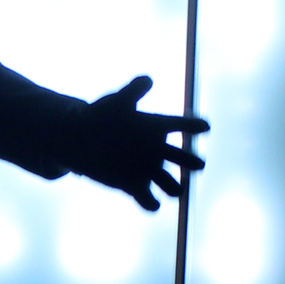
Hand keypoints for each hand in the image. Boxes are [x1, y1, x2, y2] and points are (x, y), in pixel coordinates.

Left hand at [63, 75, 207, 210]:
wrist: (80, 138)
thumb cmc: (101, 116)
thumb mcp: (116, 102)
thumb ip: (133, 91)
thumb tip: (148, 80)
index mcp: (157, 127)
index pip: (181, 124)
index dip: (194, 126)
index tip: (204, 127)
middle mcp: (158, 150)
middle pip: (184, 158)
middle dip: (192, 162)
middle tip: (198, 164)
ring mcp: (148, 169)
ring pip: (171, 185)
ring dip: (175, 188)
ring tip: (176, 189)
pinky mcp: (134, 186)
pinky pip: (148, 200)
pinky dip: (151, 204)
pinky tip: (151, 203)